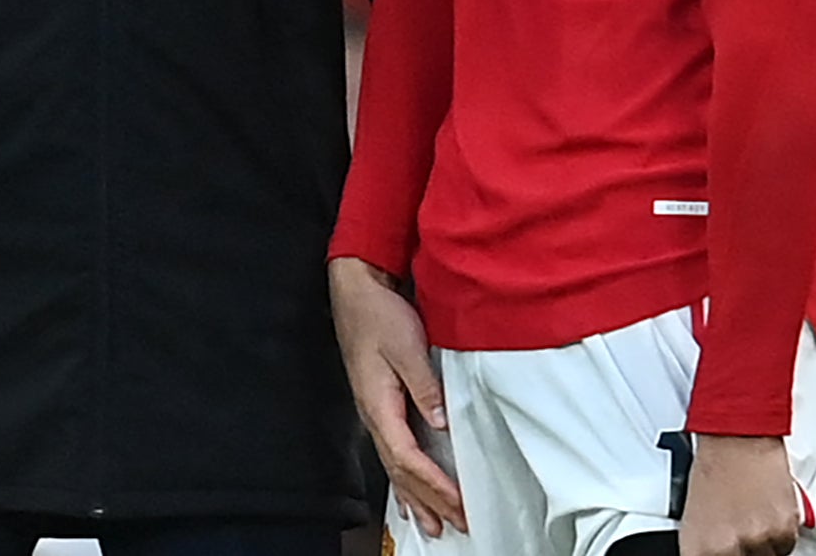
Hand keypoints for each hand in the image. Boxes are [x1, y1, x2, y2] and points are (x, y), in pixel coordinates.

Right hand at [327, 256, 464, 536]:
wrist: (357, 291)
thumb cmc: (378, 314)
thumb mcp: (406, 346)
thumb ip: (425, 387)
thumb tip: (440, 423)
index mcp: (378, 404)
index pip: (407, 457)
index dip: (433, 484)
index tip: (458, 503)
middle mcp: (374, 414)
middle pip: (400, 470)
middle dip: (429, 500)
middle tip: (456, 524)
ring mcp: (375, 411)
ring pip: (395, 466)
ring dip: (417, 496)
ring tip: (435, 524)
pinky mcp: (380, 403)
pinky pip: (394, 451)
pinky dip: (405, 478)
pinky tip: (410, 492)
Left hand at [679, 435, 800, 555]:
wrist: (737, 438)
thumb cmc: (714, 469)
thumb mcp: (695, 517)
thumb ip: (707, 548)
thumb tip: (717, 554)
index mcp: (701, 549)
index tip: (727, 549)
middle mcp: (730, 550)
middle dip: (744, 550)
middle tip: (740, 527)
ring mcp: (757, 542)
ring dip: (763, 543)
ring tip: (751, 514)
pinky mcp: (783, 533)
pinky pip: (786, 547)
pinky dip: (780, 533)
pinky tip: (766, 509)